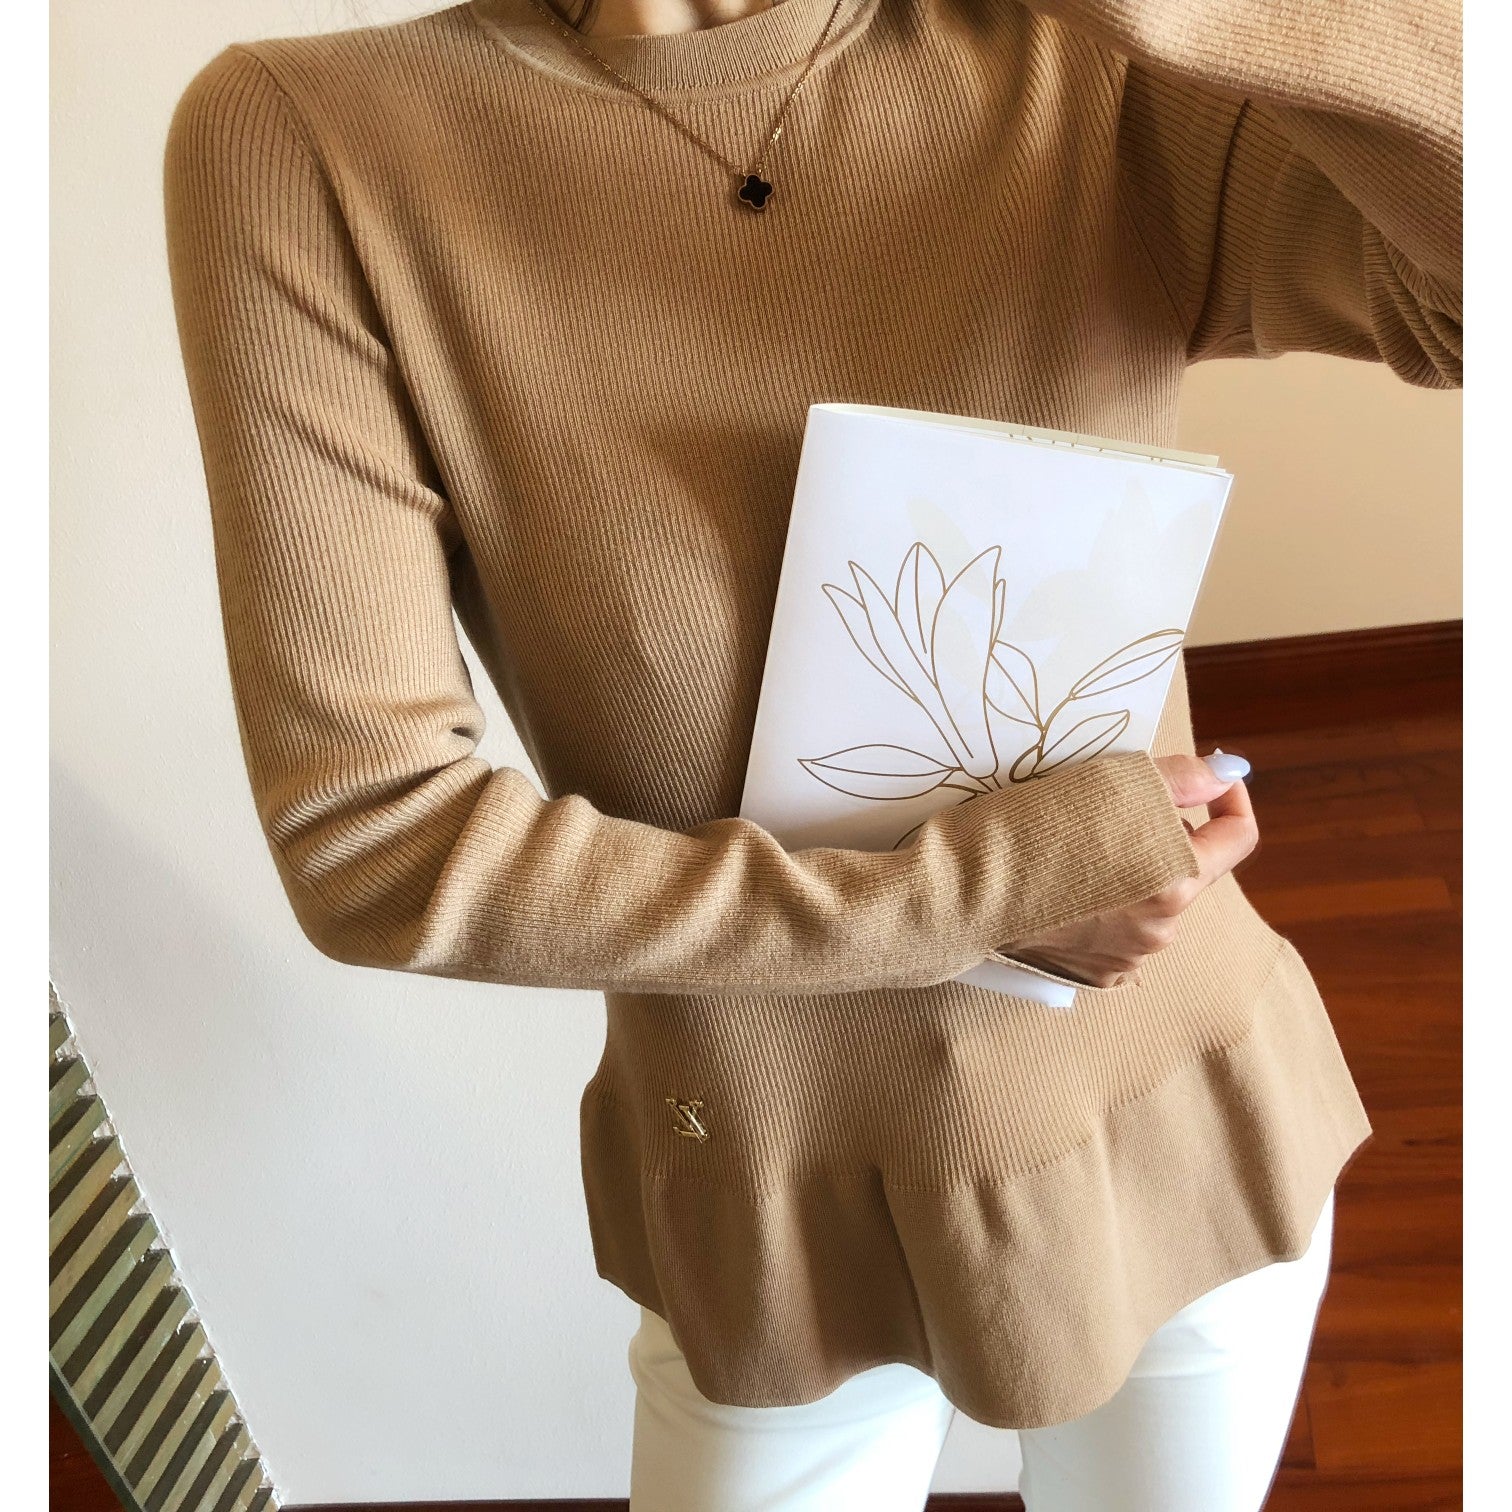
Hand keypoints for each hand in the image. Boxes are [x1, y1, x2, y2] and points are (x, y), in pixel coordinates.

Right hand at [1001, 753, 1258, 988]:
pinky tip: (1063, 888)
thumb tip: (1225, 772)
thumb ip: (1175, 779)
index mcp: (1174, 880)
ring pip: (1150, 899)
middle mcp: (1162, 928)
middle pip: (1187, 868)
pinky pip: (1118, 931)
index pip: (1236, 837)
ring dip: (1131, 870)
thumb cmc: (1019, 833)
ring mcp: (1129, 958)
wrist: (952, 897)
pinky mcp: (1094, 976)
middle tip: (1109, 807)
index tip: (1207, 778)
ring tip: (1075, 847)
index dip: (1228, 798)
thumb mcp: (1099, 782)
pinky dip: (1103, 907)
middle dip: (1163, 834)